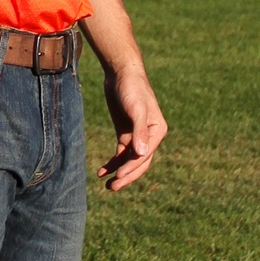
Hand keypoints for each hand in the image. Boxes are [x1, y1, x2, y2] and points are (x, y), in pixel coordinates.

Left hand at [97, 61, 167, 190]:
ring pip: (129, 160)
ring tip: (107, 186)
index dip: (131, 168)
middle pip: (139, 162)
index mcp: (157, 131)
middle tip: (112, 188)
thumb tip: (142, 154)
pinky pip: (120, 153)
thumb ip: (139, 131)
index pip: (145, 156)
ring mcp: (137, 135)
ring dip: (119, 172)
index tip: (118, 176)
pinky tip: (102, 171)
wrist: (121, 72)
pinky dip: (113, 162)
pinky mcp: (125, 132)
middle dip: (126, 176)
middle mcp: (150, 136)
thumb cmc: (132, 88)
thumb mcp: (136, 109)